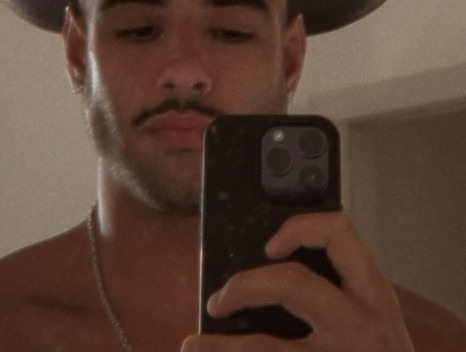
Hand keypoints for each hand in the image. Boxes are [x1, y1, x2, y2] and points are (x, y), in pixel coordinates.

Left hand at [182, 212, 414, 350]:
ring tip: (194, 345)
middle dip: (245, 286)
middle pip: (292, 284)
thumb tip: (266, 265)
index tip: (270, 245)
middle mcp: (361, 325)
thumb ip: (337, 289)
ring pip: (269, 348)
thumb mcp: (374, 318)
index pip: (339, 233)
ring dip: (223, 346)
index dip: (299, 228)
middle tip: (220, 299)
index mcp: (374, 295)